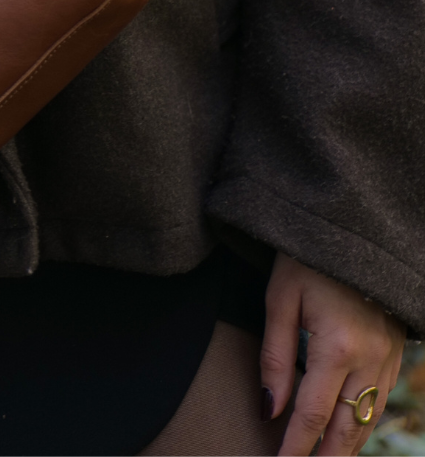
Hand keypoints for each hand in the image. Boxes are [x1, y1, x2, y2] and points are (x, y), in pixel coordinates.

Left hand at [262, 253, 403, 454]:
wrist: (353, 228)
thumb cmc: (306, 258)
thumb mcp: (280, 298)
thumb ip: (275, 357)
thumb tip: (270, 410)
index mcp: (337, 345)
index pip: (314, 414)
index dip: (296, 446)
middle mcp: (369, 358)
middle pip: (348, 428)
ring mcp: (387, 356)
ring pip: (368, 419)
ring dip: (347, 447)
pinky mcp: (394, 351)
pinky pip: (380, 399)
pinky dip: (363, 423)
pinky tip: (349, 435)